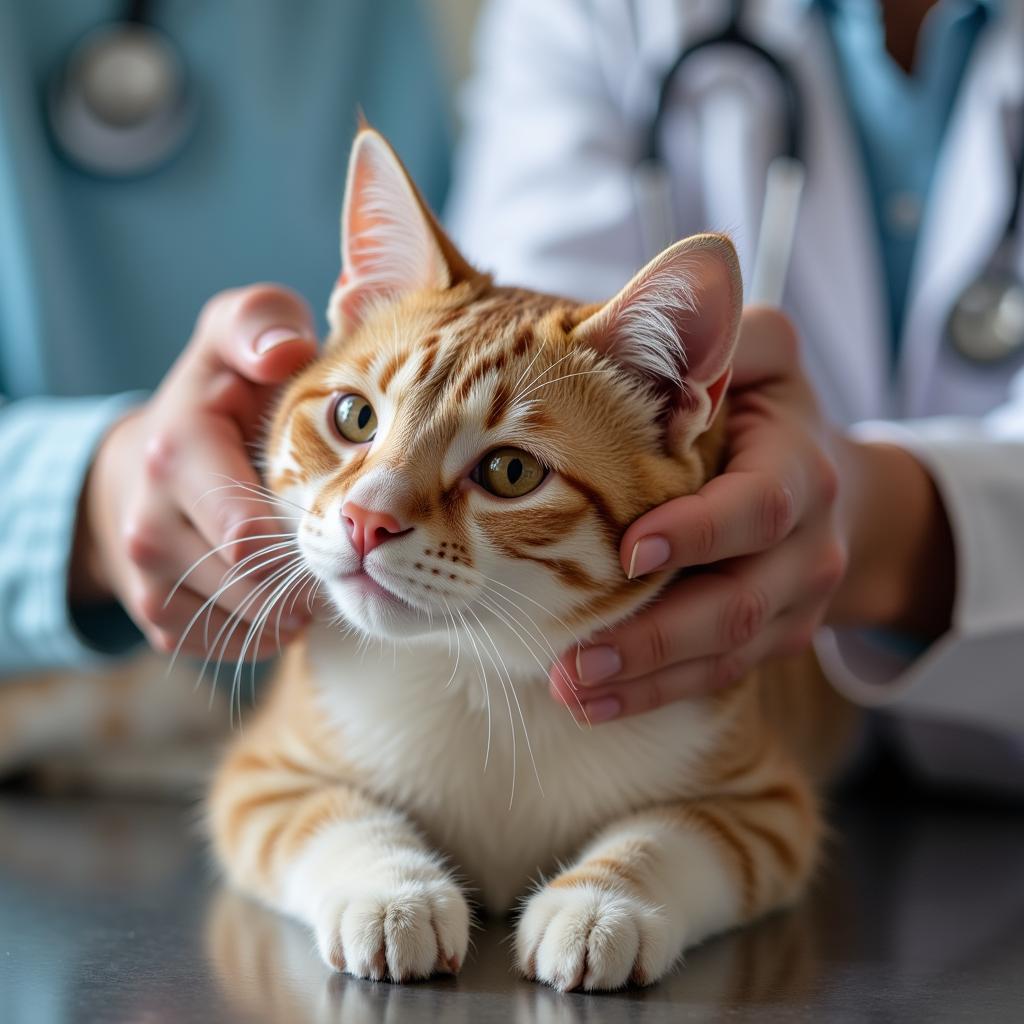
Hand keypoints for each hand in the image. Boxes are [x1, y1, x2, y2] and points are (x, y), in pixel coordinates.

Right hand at [71, 285, 317, 658]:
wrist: (144, 466)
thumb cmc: (214, 398)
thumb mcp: (231, 338)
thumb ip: (259, 322)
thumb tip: (286, 349)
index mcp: (176, 453)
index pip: (249, 532)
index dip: (312, 536)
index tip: (351, 517)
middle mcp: (149, 524)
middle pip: (254, 581)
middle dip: (310, 568)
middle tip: (345, 545)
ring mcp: (150, 581)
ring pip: (249, 619)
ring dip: (295, 599)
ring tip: (316, 563)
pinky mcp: (162, 622)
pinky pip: (234, 643)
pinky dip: (272, 624)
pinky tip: (284, 588)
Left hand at [549, 307, 846, 720]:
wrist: (826, 485)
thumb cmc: (766, 412)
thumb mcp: (761, 358)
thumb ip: (725, 332)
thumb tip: (692, 273)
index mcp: (796, 465)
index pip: (757, 504)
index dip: (699, 528)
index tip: (628, 551)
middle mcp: (804, 541)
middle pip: (741, 601)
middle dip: (658, 634)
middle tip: (572, 660)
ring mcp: (792, 599)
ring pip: (725, 651)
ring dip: (644, 675)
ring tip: (568, 690)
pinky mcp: (771, 638)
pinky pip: (715, 676)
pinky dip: (654, 690)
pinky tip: (591, 700)